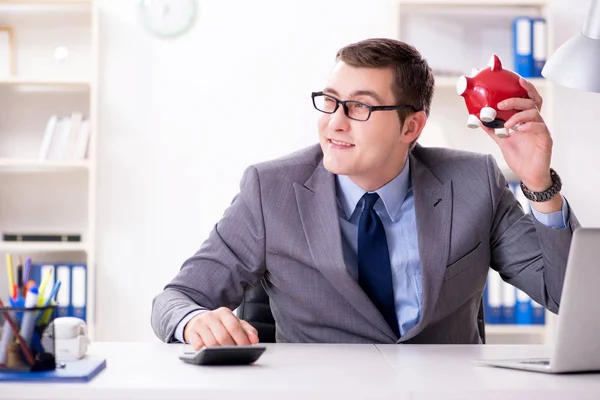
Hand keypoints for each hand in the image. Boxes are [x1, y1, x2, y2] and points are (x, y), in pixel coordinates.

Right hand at [184, 307, 258, 349]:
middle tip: (236, 354)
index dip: (241, 339)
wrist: (198, 320)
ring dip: (219, 352)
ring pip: (211, 343)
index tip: (247, 348)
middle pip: (223, 336)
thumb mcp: (234, 323)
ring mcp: (200, 324)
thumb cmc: (219, 324)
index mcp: (224, 312)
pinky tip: (210, 353)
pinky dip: (205, 352)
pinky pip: (199, 347)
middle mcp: (211, 316)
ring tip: (224, 355)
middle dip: (231, 348)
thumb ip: (247, 330)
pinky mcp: (191, 333)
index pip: (234, 326)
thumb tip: (254, 339)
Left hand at [482, 77, 552, 191]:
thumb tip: (480, 121)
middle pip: (532, 101)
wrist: (529, 175)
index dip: (525, 89)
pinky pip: (539, 126)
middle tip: (501, 104)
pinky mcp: (545, 139)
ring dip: (518, 115)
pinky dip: (528, 125)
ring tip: (507, 124)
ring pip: (534, 112)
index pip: (527, 100)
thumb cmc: (520, 158)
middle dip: (517, 99)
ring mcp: (541, 130)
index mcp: (525, 121)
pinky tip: (519, 130)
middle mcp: (534, 122)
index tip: (517, 80)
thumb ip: (493, 131)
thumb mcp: (502, 142)